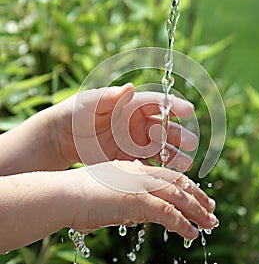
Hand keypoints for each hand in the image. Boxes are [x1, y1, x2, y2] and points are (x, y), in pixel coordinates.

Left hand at [52, 83, 197, 170]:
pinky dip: (156, 171)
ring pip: (160, 150)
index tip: (189, 110)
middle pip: (165, 129)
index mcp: (132, 106)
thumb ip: (110, 97)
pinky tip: (165, 177)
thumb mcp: (90, 103)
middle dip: (179, 135)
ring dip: (174, 156)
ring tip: (185, 163)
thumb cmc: (76, 113)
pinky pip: (147, 166)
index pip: (158, 103)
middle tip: (191, 143)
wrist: (62, 138)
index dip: (174, 106)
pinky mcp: (128, 161)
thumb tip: (130, 86)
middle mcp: (138, 124)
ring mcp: (135, 144)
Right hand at [69, 160, 216, 238]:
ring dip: (197, 213)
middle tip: (212, 210)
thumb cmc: (79, 197)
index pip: (167, 176)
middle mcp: (141, 173)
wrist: (64, 195)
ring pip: (179, 198)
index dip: (186, 186)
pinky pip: (169, 214)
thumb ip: (126, 204)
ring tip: (211, 225)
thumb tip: (137, 217)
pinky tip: (192, 235)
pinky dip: (183, 225)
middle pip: (178, 184)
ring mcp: (141, 185)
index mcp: (134, 168)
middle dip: (198, 197)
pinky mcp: (139, 201)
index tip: (198, 196)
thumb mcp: (108, 197)